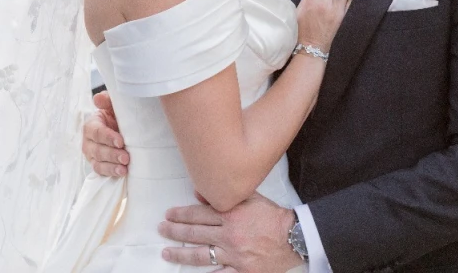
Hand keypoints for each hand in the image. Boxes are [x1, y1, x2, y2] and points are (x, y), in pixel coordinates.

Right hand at [82, 91, 129, 176]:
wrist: (123, 130)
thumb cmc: (118, 117)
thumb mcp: (113, 107)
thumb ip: (107, 101)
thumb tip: (98, 98)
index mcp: (91, 124)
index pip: (96, 131)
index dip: (107, 137)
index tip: (120, 141)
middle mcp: (89, 141)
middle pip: (97, 149)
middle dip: (112, 154)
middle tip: (126, 157)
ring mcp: (92, 155)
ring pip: (98, 163)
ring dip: (112, 166)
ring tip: (124, 168)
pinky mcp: (98, 165)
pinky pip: (101, 171)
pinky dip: (111, 173)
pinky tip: (122, 173)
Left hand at [159, 193, 301, 271]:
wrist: (295, 238)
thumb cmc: (273, 217)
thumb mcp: (250, 199)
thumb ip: (225, 196)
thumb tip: (200, 193)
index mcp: (230, 215)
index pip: (198, 214)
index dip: (181, 214)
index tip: (169, 214)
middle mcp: (229, 235)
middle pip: (195, 233)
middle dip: (175, 231)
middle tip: (162, 229)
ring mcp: (234, 255)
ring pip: (201, 254)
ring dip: (181, 253)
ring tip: (167, 252)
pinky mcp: (242, 271)